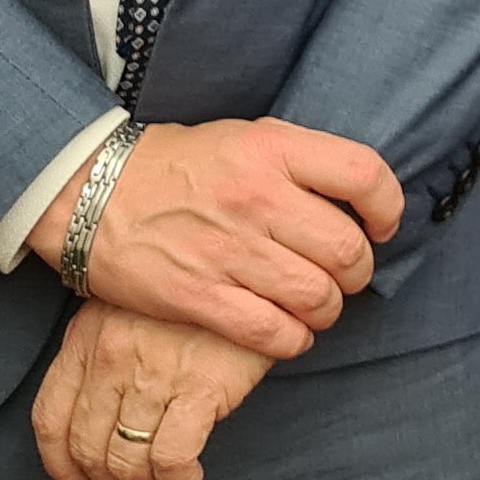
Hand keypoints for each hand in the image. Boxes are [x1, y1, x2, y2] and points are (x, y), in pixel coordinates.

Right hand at [25, 118, 404, 361]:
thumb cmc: (180, 165)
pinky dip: (293, 341)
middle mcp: (257, 198)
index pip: (365, 176)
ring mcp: (229, 250)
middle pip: (347, 250)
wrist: (92, 192)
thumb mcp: (246, 138)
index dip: (387, 208)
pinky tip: (289, 334)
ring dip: (329, 311)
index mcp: (273, 150)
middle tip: (345, 277)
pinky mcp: (200, 296)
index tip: (381, 226)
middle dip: (358, 273)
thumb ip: (301, 161)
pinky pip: (273, 333)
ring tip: (318, 307)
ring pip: (317, 297)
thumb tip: (359, 198)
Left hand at [30, 302, 274, 479]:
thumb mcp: (128, 310)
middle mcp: (111, 358)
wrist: (253, 271)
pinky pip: (170, 457)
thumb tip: (93, 425)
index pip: (50, 418)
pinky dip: (175, 478)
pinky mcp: (200, 386)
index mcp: (86, 338)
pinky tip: (188, 474)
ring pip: (125, 460)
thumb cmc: (190, 298)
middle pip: (86, 448)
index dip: (60, 465)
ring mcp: (153, 373)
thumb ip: (101, 356)